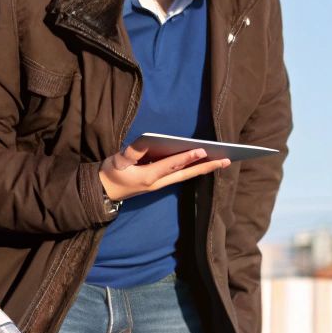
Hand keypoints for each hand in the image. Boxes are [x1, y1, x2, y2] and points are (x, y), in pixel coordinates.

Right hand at [98, 144, 229, 201]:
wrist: (105, 192)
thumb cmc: (111, 173)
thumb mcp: (117, 161)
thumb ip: (131, 152)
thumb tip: (146, 140)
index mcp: (148, 176)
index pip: (170, 165)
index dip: (186, 157)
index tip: (202, 150)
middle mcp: (158, 182)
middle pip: (186, 174)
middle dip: (206, 167)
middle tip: (226, 160)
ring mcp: (161, 184)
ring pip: (186, 176)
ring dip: (204, 169)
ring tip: (221, 161)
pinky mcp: (160, 183)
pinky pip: (181, 176)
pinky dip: (193, 169)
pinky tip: (204, 163)